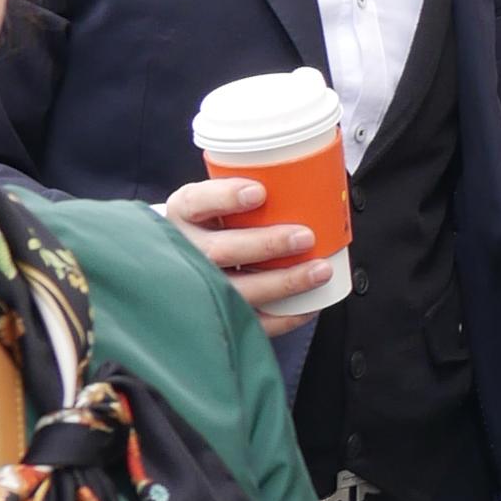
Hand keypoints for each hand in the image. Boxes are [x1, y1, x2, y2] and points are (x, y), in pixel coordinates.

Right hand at [165, 174, 338, 337]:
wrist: (181, 259)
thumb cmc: (211, 221)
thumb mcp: (214, 198)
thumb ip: (244, 191)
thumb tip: (308, 177)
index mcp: (183, 213)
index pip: (196, 202)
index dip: (226, 197)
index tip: (260, 192)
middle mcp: (185, 250)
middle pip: (219, 252)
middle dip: (266, 245)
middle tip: (306, 236)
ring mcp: (195, 287)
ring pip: (236, 291)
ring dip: (283, 282)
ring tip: (319, 271)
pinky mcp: (214, 316)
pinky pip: (249, 322)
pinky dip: (283, 317)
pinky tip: (309, 305)